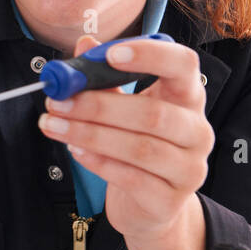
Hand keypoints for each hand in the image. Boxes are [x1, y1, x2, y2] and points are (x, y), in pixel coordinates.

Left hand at [36, 33, 214, 242]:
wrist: (151, 204)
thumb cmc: (137, 145)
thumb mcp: (125, 106)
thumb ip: (106, 77)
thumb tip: (84, 45)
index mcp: (188, 97)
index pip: (184, 66)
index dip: (151, 56)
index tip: (110, 54)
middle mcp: (197, 131)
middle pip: (153, 114)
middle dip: (98, 106)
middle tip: (58, 100)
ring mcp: (189, 168)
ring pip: (140, 148)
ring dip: (90, 133)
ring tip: (53, 124)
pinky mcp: (170, 200)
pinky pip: (132, 178)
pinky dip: (99, 162)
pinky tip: (75, 150)